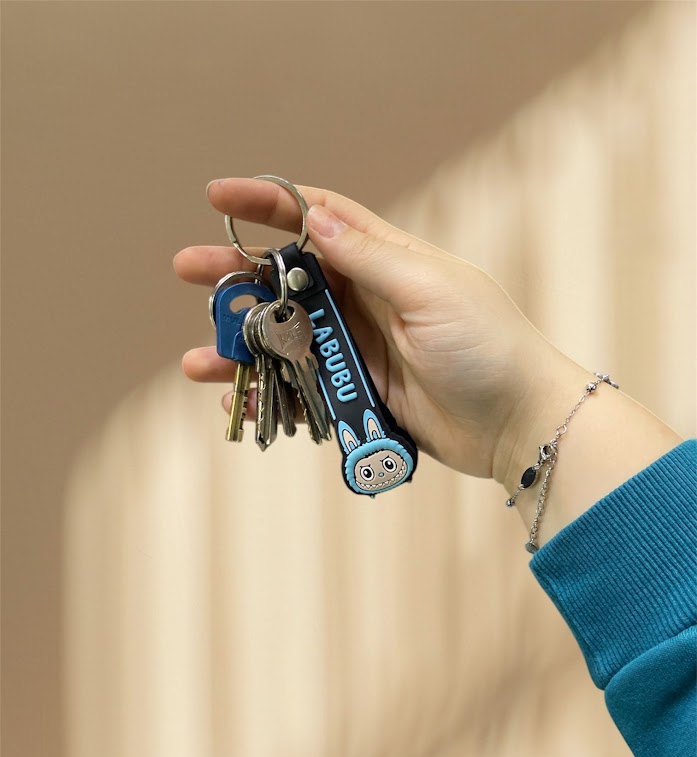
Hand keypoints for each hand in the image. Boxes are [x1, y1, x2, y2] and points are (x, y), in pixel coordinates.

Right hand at [175, 178, 563, 480]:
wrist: (515, 424)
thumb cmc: (488, 347)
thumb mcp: (431, 291)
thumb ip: (371, 258)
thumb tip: (317, 216)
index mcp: (388, 261)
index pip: (319, 217)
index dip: (269, 202)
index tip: (217, 196)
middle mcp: (367, 298)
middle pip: (288, 278)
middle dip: (236, 272)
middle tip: (186, 271)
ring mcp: (360, 347)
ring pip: (286, 336)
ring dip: (241, 342)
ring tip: (200, 356)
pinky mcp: (358, 391)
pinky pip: (301, 384)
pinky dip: (268, 389)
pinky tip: (235, 397)